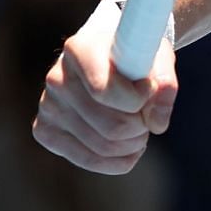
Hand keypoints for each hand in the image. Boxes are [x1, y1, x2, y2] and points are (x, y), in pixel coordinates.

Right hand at [32, 0, 177, 174]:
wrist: (107, 52)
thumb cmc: (134, 52)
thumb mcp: (157, 56)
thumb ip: (165, 84)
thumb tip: (157, 124)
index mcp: (80, 49)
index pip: (106, 91)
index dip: (140, 97)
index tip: (150, 88)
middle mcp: (57, 78)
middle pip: (111, 125)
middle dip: (141, 125)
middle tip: (149, 114)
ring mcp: (48, 106)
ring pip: (102, 146)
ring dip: (134, 143)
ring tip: (141, 126)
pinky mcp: (46, 130)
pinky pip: (88, 160)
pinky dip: (119, 161)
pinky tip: (131, 147)